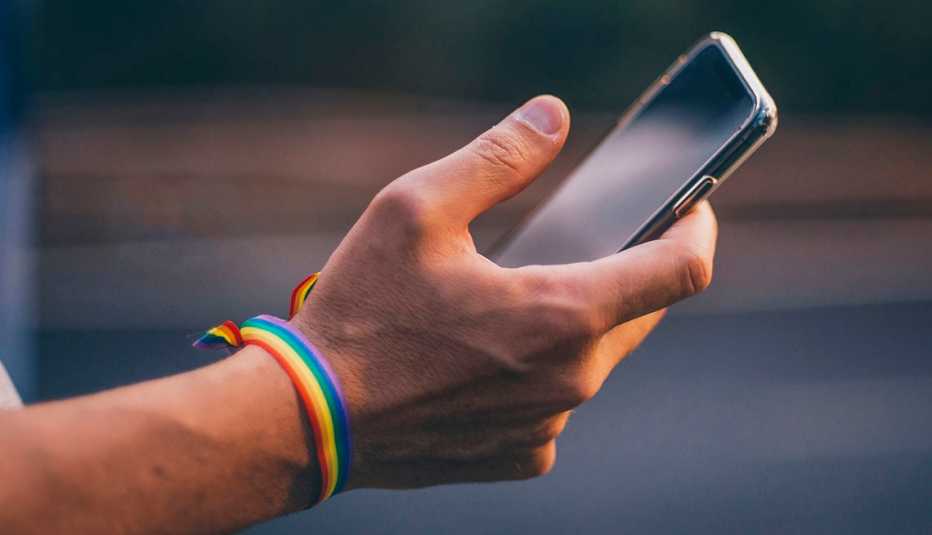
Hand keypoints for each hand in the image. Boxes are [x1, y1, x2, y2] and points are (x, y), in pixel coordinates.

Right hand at [291, 95, 717, 488]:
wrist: (311, 418)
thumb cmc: (361, 312)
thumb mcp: (417, 208)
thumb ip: (498, 157)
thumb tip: (551, 117)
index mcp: (564, 314)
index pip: (680, 270)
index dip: (697, 228)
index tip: (690, 207)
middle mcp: (573, 379)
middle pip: (641, 313)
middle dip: (630, 269)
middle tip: (589, 237)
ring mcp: (549, 425)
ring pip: (597, 358)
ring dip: (579, 319)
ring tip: (522, 291)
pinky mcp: (523, 455)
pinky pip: (557, 402)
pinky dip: (542, 369)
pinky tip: (489, 353)